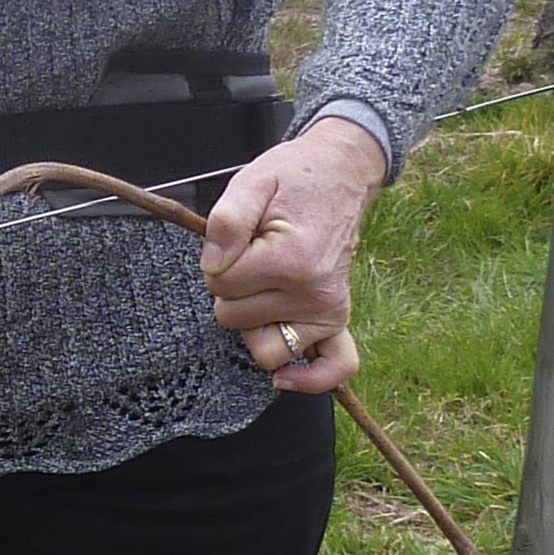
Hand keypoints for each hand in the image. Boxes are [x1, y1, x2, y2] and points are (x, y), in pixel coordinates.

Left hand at [201, 116, 386, 391]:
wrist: (340, 175)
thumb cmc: (291, 179)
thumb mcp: (252, 182)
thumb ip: (226, 221)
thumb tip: (213, 265)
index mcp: (291, 260)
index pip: (220, 284)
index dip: (217, 261)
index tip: (237, 239)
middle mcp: (314, 293)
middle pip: (234, 318)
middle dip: (231, 289)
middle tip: (252, 255)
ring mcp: (330, 311)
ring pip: (263, 348)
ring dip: (253, 322)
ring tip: (265, 286)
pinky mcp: (338, 320)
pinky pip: (333, 367)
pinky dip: (308, 379)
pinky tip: (284, 376)